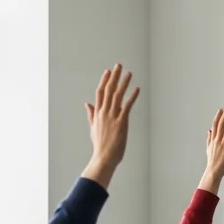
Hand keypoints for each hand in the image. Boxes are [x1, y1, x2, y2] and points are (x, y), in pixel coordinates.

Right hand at [82, 64, 140, 186]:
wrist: (104, 157)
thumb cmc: (100, 145)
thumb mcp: (93, 128)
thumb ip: (91, 115)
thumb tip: (87, 104)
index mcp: (98, 113)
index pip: (100, 93)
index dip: (104, 81)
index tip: (108, 71)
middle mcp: (104, 112)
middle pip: (108, 90)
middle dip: (114, 77)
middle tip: (119, 65)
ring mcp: (112, 116)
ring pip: (117, 95)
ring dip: (124, 83)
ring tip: (129, 73)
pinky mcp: (121, 122)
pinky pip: (127, 106)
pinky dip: (132, 96)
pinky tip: (137, 89)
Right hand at [199, 106, 223, 193]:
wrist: (213, 171)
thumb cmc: (212, 161)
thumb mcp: (209, 148)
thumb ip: (209, 139)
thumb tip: (208, 131)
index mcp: (213, 139)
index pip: (215, 125)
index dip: (218, 117)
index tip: (221, 109)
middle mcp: (217, 140)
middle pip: (221, 124)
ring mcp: (222, 144)